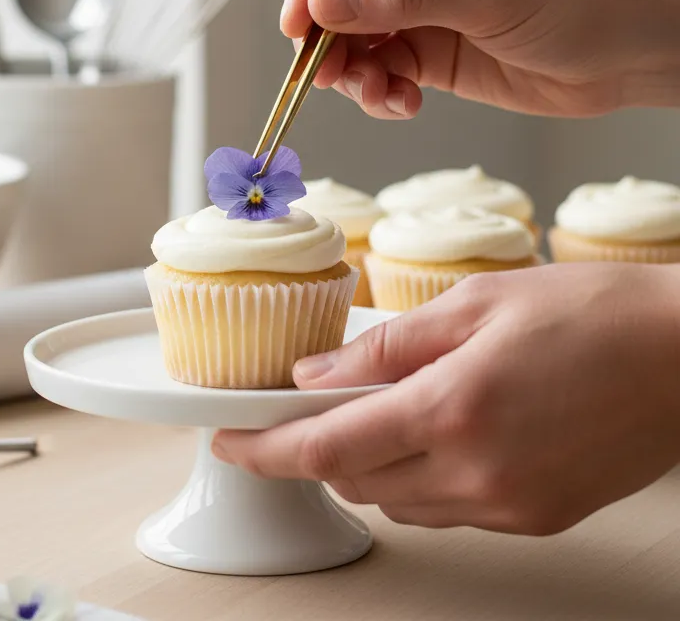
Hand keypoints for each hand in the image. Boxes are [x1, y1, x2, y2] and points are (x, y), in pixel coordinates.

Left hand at [212, 266, 679, 533]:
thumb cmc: (588, 312)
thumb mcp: (472, 303)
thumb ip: (384, 345)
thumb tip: (316, 375)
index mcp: (451, 408)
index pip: (326, 447)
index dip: (266, 449)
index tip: (231, 441)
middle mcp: (477, 472)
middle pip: (355, 479)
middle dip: (319, 445)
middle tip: (313, 402)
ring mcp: (510, 504)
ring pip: (400, 500)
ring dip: (371, 461)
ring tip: (386, 405)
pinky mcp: (537, 518)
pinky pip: (450, 509)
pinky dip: (423, 475)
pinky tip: (440, 429)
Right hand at [281, 0, 679, 118]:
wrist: (634, 55)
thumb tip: (321, 2)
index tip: (298, 18)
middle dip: (325, 30)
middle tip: (324, 71)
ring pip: (349, 31)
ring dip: (349, 67)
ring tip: (376, 92)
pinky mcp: (425, 45)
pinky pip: (377, 66)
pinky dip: (377, 89)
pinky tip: (402, 102)